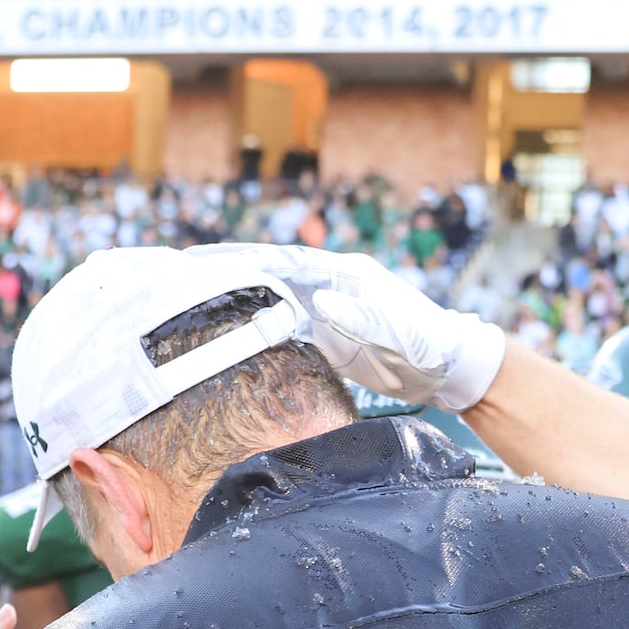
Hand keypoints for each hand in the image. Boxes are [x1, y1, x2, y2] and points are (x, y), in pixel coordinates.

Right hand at [194, 244, 506, 409]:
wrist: (447, 369)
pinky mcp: (327, 334)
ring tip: (191, 300)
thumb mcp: (397, 332)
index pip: (284, 260)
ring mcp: (327, 308)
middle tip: (180, 272)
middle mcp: (330, 284)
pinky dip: (255, 327)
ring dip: (235, 298)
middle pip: (269, 273)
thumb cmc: (428, 346)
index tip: (205, 260)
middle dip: (227, 272)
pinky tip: (226, 334)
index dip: (244, 259)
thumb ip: (361, 317)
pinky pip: (283, 326)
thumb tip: (321, 302)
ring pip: (271, 298)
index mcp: (344, 274)